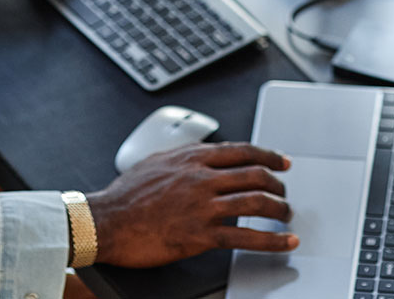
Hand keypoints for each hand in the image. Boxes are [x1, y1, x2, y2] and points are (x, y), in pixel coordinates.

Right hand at [85, 142, 296, 267]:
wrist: (106, 221)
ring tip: (287, 217)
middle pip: (255, 174)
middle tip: (285, 194)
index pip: (242, 150)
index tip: (282, 162)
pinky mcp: (200, 234)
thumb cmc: (125, 195)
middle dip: (278, 184)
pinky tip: (284, 242)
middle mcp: (201, 177)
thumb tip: (198, 155)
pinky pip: (245, 237)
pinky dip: (271, 240)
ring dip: (279, 210)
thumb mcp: (156, 162)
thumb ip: (182, 157)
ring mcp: (202, 205)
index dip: (268, 155)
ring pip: (256, 202)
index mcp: (191, 158)